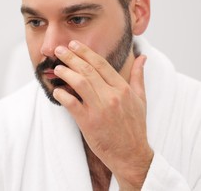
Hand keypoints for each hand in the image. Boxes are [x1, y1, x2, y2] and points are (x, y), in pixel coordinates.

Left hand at [52, 40, 152, 189]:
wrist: (131, 154)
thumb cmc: (135, 126)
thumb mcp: (141, 99)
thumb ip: (138, 76)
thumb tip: (142, 57)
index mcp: (123, 88)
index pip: (101, 64)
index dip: (86, 52)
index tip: (74, 45)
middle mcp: (112, 96)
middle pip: (88, 70)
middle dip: (72, 57)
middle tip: (60, 50)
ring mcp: (100, 109)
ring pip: (80, 83)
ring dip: (66, 73)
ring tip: (57, 68)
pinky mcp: (89, 123)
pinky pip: (72, 104)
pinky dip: (63, 96)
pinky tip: (57, 91)